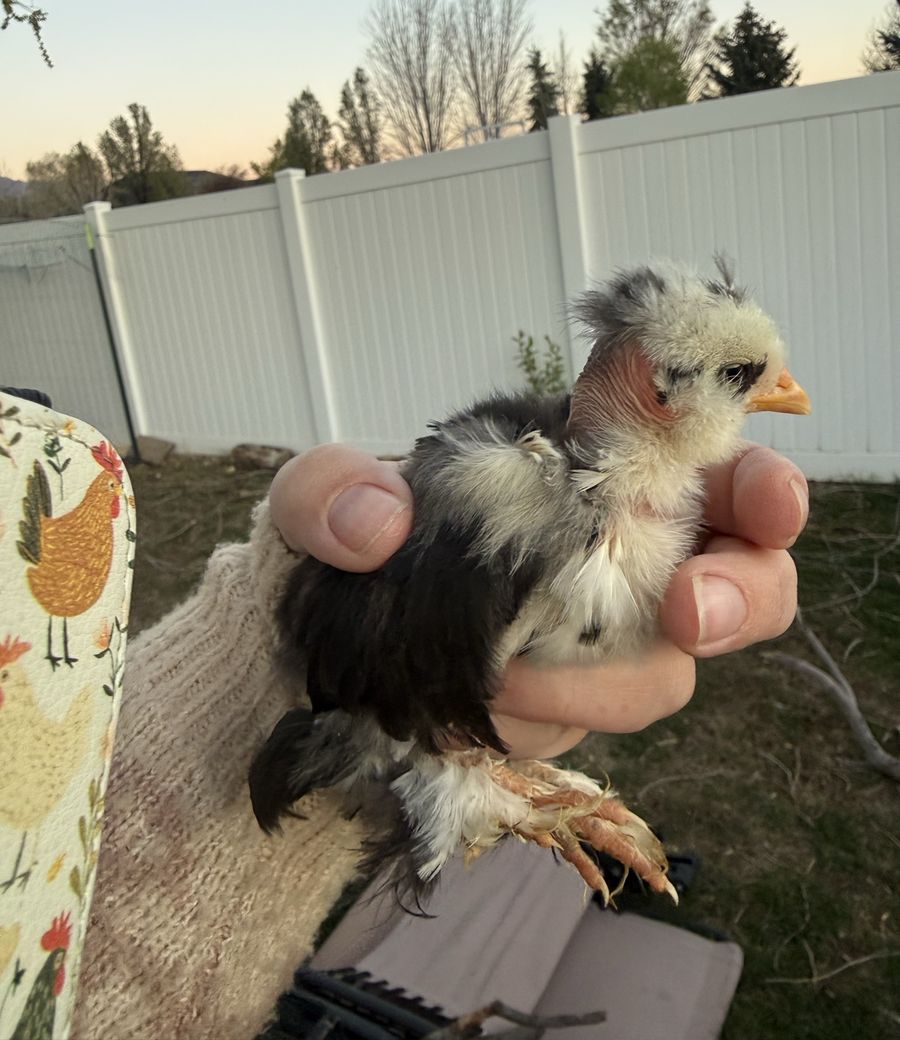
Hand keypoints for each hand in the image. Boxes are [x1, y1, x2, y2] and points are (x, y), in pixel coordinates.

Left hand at [269, 443, 807, 759]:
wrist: (321, 653)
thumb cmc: (342, 550)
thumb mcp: (314, 502)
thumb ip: (329, 490)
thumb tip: (378, 522)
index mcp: (590, 469)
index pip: (710, 466)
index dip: (762, 486)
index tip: (763, 505)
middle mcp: (616, 552)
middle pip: (742, 578)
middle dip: (741, 595)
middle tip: (687, 613)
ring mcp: (601, 638)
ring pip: (665, 670)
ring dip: (604, 680)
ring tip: (504, 672)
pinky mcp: (571, 707)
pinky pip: (590, 726)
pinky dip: (546, 721)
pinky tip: (486, 705)